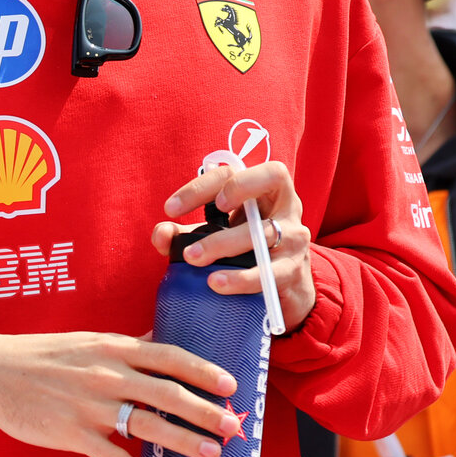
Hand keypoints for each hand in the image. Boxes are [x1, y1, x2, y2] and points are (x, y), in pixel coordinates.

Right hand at [0, 328, 243, 456]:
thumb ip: (123, 345)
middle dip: (204, 410)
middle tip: (232, 425)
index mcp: (112, 347)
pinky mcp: (72, 433)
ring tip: (211, 452)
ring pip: (148, 424)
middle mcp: (106, 373)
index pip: (168, 356)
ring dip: (185, 440)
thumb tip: (155, 341)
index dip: (202, 370)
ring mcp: (89, 404)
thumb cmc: (41, 355)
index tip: (229, 384)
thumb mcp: (87, 340)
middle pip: (167, 392)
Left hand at [151, 161, 314, 331]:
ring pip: (262, 234)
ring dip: (223, 244)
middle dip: (215, 210)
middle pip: (254, 195)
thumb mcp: (216, 233)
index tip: (171, 209)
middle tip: (184, 235)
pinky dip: (241, 278)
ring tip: (193, 259)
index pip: (232, 172)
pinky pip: (269, 273)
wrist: (286, 284)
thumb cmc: (247, 247)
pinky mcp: (294, 269)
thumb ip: (185, 232)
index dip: (200, 186)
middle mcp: (286, 206)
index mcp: (265, 187)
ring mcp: (294, 237)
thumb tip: (161, 234)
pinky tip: (217, 283)